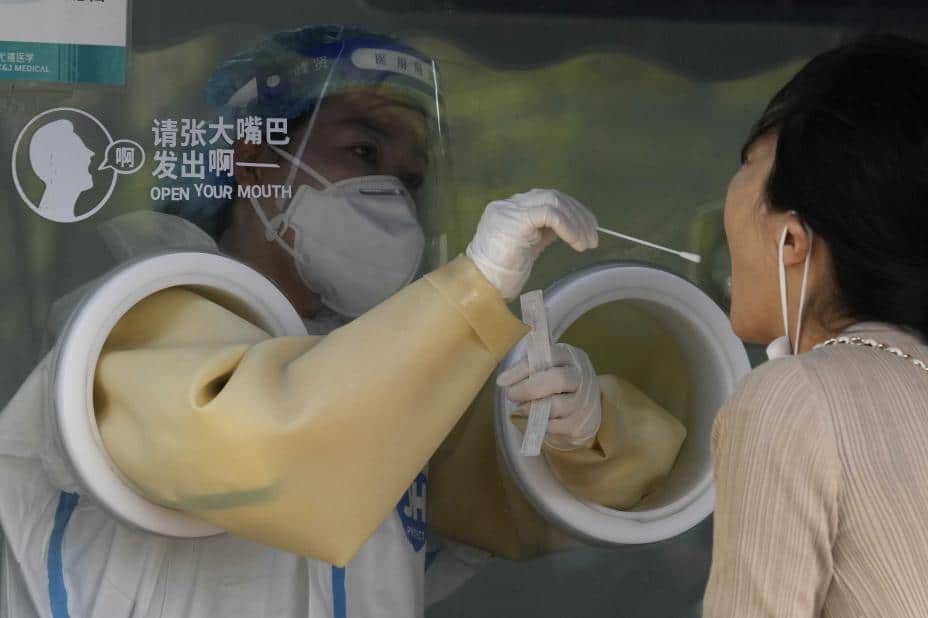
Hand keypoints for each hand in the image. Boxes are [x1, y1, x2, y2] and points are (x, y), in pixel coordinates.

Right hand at [466, 189, 597, 299]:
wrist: (480, 285)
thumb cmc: (501, 275)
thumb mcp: (527, 248)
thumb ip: (542, 233)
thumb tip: (569, 228)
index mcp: (511, 210)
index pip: (547, 199)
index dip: (572, 211)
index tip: (589, 229)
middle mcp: (510, 204)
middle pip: (553, 197)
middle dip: (579, 215)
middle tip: (593, 237)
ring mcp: (511, 209)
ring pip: (554, 202)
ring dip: (576, 222)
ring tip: (587, 243)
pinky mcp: (517, 218)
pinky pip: (550, 214)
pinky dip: (568, 227)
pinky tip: (576, 242)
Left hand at [497, 342, 601, 449]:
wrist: (585, 410)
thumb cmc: (558, 384)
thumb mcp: (548, 367)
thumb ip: (531, 367)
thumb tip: (506, 379)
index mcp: (572, 357)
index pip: (549, 357)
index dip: (524, 368)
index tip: (502, 380)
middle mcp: (583, 377)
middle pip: (556, 380)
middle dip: (528, 389)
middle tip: (511, 395)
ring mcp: (585, 402)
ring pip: (554, 406)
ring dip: (530, 409)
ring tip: (521, 408)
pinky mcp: (582, 425)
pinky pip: (554, 427)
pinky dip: (539, 424)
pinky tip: (534, 419)